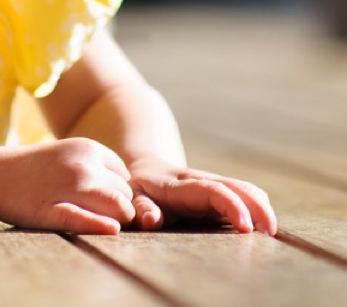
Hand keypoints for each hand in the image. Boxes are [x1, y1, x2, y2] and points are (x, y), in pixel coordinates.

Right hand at [0, 138, 135, 233]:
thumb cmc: (33, 170)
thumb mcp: (66, 154)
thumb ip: (96, 168)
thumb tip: (128, 196)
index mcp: (88, 148)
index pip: (125, 177)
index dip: (115, 192)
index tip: (97, 200)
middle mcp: (82, 165)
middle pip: (125, 196)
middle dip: (117, 209)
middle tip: (95, 216)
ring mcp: (68, 187)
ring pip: (118, 209)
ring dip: (116, 221)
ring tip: (97, 224)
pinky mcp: (51, 210)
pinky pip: (85, 220)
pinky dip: (100, 226)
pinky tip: (107, 230)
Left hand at [127, 158, 276, 234]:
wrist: (145, 169)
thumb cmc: (137, 189)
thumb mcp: (131, 196)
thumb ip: (140, 207)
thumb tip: (151, 220)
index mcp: (180, 185)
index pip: (213, 191)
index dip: (232, 206)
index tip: (246, 227)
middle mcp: (202, 182)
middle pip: (238, 187)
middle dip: (258, 208)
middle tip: (271, 234)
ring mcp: (216, 185)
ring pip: (246, 189)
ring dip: (263, 208)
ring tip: (271, 234)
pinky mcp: (224, 193)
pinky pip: (247, 196)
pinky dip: (259, 209)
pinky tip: (265, 228)